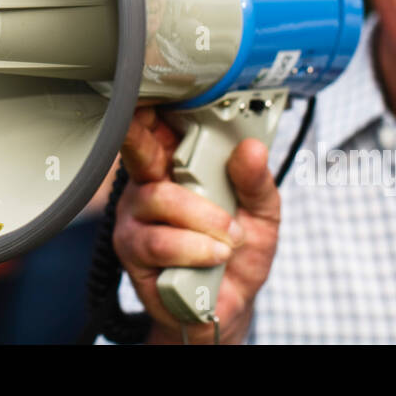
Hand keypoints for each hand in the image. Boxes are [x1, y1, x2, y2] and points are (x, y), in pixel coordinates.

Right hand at [113, 104, 279, 343]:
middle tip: (178, 140)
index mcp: (178, 164)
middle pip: (138, 146)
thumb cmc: (239, 253)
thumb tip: (252, 149)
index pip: (159, 125)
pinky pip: (158, 241)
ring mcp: (137, 217)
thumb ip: (257, 181)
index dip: (152, 104)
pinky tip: (214, 256)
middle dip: (148, 138)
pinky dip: (194, 249)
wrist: (227, 307)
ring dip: (204, 219)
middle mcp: (150, 184)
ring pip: (159, 198)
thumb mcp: (263, 213)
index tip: (157, 89)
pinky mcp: (132, 251)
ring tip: (231, 238)